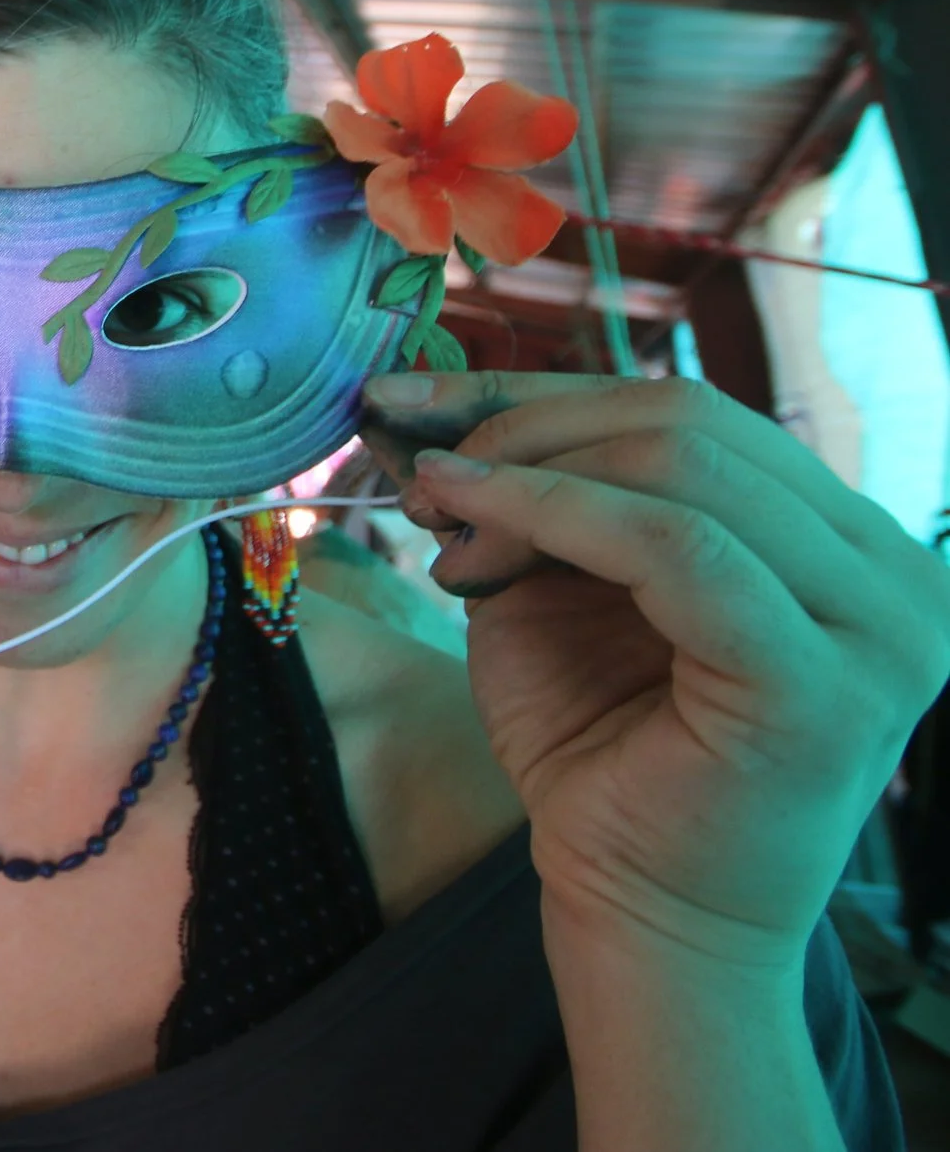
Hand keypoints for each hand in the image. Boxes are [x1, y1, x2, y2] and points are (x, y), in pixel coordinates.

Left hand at [365, 372, 949, 968]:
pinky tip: (471, 523)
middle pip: (690, 421)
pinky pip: (676, 546)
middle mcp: (888, 570)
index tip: (413, 398)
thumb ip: (547, 497)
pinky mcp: (823, 682)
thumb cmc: (603, 751)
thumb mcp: (565, 589)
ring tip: (441, 516)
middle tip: (422, 467)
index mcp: (842, 540)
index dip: (541, 390)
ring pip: (684, 467)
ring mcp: (877, 626)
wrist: (641, 911)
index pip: (694, 413)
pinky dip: (553, 512)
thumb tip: (445, 408)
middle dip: (530, 424)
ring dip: (532, 472)